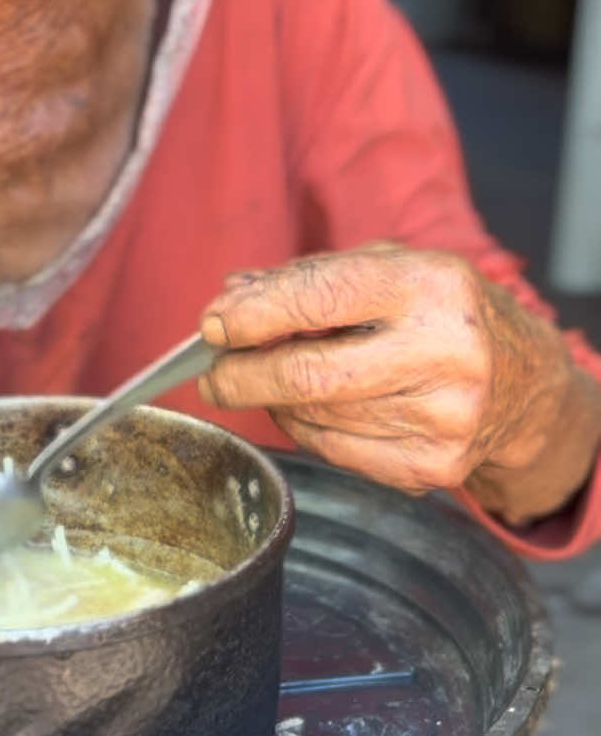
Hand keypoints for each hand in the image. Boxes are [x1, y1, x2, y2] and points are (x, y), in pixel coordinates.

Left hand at [198, 244, 593, 517]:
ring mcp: (444, 417)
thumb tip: (228, 298)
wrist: (522, 381)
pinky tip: (307, 411)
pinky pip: (337, 453)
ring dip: (273, 403)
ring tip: (265, 383)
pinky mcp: (435, 467)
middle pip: (308, 374)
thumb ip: (304, 279)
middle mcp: (443, 351)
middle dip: (243, 375)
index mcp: (428, 285)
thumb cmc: (436, 312)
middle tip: (212, 375)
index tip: (212, 325)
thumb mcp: (384, 268)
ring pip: (316, 417)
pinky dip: (306, 431)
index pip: (318, 298)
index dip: (253, 316)